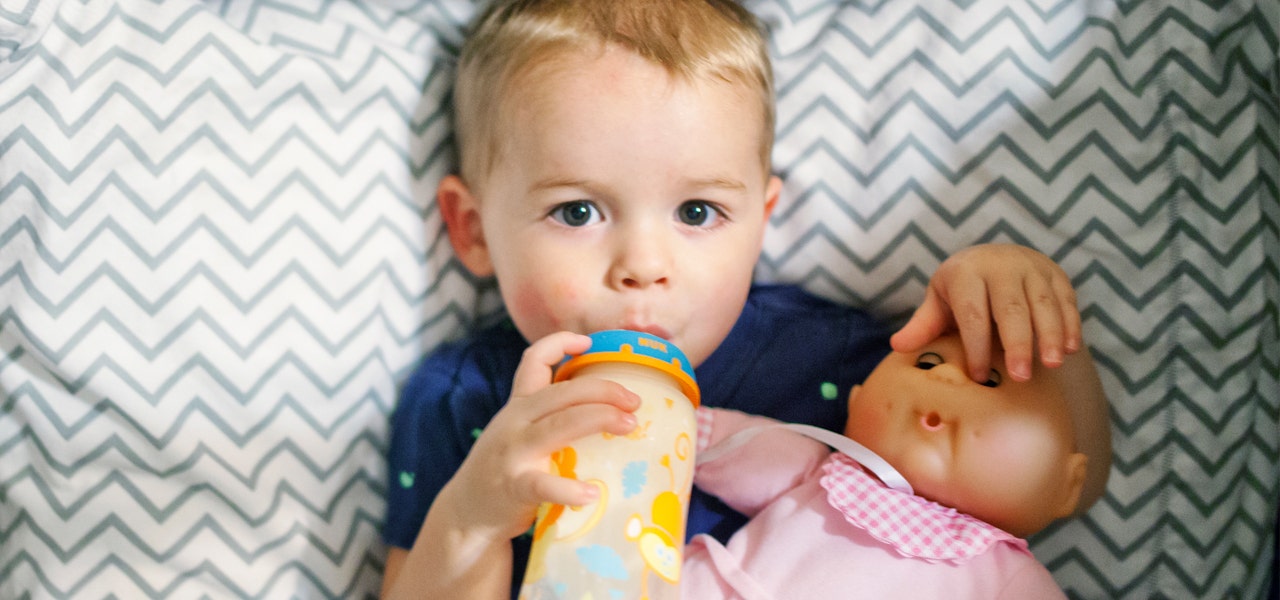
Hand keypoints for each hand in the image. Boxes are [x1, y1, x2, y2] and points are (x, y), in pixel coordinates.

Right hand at [434, 331, 641, 540]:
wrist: (467, 513)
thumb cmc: (506, 471)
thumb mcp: (518, 433)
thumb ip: (548, 419)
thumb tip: (607, 411)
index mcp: (519, 406)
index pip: (534, 361)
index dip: (560, 342)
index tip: (588, 341)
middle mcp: (515, 422)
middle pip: (562, 392)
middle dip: (603, 390)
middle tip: (634, 401)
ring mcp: (514, 453)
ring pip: (559, 425)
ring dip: (599, 419)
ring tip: (630, 425)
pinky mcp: (515, 486)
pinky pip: (544, 484)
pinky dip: (569, 489)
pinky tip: (592, 494)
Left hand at [890, 244, 1080, 381]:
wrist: (994, 256)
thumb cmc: (962, 289)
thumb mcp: (940, 301)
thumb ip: (923, 324)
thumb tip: (897, 346)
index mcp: (966, 273)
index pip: (972, 313)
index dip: (975, 346)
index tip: (978, 376)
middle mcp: (1000, 266)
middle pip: (1011, 308)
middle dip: (1017, 343)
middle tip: (1021, 376)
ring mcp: (1031, 267)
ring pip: (1043, 303)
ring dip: (1051, 334)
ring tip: (1052, 365)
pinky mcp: (1055, 273)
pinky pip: (1066, 299)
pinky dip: (1070, 324)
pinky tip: (1071, 350)